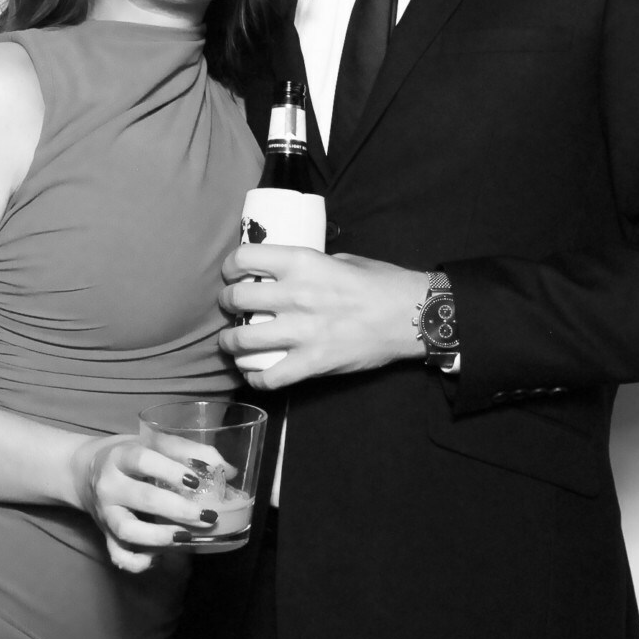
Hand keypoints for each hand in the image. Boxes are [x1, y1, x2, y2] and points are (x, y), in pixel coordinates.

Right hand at [70, 434, 222, 572]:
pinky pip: (118, 555)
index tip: (196, 482)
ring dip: (160, 537)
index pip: (143, 460)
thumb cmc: (130, 457)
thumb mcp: (151, 444)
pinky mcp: (105, 535)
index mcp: (121, 456)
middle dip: (178, 510)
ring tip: (187, 538)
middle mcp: (109, 485)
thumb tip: (228, 470)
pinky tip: (158, 559)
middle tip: (208, 517)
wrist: (84, 473)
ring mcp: (106, 513)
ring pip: (127, 530)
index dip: (170, 471)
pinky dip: (137, 562)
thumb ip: (188, 451)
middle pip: (143, 498)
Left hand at [218, 248, 427, 388]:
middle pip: (235, 299)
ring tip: (233, 343)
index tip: (233, 275)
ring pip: (241, 341)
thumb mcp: (341, 259)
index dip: (231, 267)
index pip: (244, 258)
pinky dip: (255, 379)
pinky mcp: (312, 363)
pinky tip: (255, 374)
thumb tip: (284, 272)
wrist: (411, 315)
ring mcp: (302, 332)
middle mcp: (295, 295)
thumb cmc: (380, 283)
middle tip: (233, 308)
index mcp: (302, 262)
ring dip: (230, 343)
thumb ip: (309, 266)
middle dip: (227, 304)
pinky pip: (268, 378)